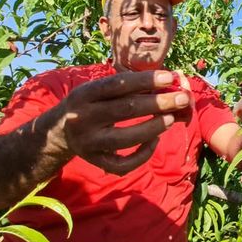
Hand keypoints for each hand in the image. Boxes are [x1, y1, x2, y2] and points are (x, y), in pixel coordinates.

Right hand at [53, 70, 193, 174]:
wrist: (59, 131)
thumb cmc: (89, 103)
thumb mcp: (97, 89)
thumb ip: (125, 86)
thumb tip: (164, 83)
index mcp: (84, 95)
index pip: (117, 85)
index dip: (145, 80)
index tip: (168, 77)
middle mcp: (83, 118)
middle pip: (126, 110)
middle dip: (158, 103)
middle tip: (182, 98)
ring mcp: (88, 143)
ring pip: (126, 138)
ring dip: (154, 127)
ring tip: (172, 118)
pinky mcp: (95, 161)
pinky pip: (123, 164)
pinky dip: (143, 154)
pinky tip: (155, 141)